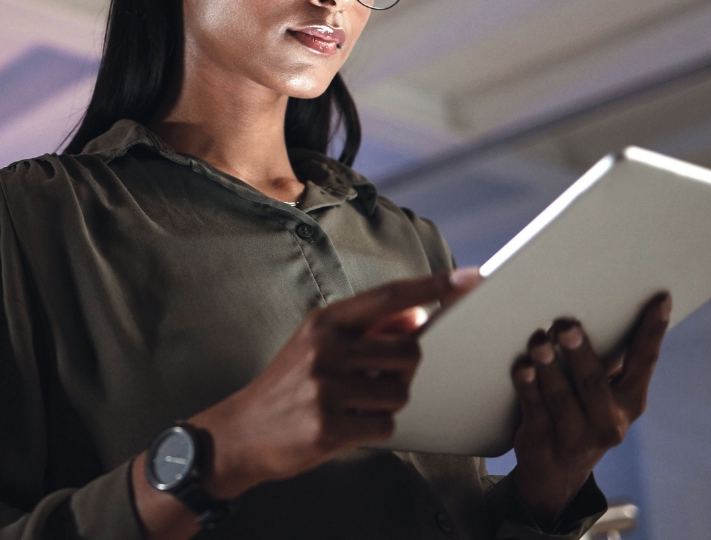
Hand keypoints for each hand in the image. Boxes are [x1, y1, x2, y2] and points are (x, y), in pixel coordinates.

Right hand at [191, 268, 480, 497]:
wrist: (240, 432)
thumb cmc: (288, 386)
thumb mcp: (319, 346)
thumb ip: (367, 330)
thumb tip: (415, 319)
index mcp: (325, 322)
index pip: (391, 296)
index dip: (434, 286)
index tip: (470, 278)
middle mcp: (326, 349)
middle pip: (408, 350)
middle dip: (404, 369)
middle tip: (375, 379)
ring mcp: (326, 388)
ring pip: (400, 391)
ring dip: (388, 402)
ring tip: (354, 405)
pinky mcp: (328, 426)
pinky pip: (384, 425)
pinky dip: (375, 429)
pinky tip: (347, 426)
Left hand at [509, 293, 671, 523]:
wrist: (556, 473)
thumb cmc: (582, 412)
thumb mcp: (603, 393)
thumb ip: (605, 360)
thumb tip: (596, 303)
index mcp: (630, 401)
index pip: (644, 361)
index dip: (653, 330)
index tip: (660, 299)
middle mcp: (609, 421)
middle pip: (594, 382)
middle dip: (579, 351)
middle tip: (566, 325)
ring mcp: (577, 437)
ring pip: (561, 397)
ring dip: (548, 367)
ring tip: (537, 341)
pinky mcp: (544, 443)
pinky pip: (534, 410)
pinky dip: (527, 387)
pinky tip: (522, 367)